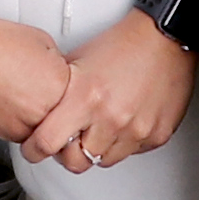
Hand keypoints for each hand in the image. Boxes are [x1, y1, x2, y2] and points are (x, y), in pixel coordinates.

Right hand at [0, 0, 73, 142]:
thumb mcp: (41, 42)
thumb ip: (58, 65)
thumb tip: (64, 76)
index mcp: (61, 83)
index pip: (80, 100)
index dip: (71, 94)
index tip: (65, 91)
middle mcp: (45, 107)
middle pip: (66, 121)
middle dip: (57, 109)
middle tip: (41, 93)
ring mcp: (25, 124)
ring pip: (45, 132)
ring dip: (39, 120)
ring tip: (21, 95)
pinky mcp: (4, 133)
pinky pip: (23, 135)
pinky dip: (19, 123)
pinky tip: (8, 102)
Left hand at [24, 9, 196, 173]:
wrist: (166, 38)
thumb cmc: (124, 44)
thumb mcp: (78, 61)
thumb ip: (60, 91)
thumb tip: (40, 109)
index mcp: (85, 97)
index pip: (47, 142)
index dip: (34, 149)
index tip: (33, 149)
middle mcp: (110, 117)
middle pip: (76, 161)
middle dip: (68, 154)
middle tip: (69, 141)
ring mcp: (135, 130)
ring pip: (105, 160)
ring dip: (98, 147)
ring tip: (101, 124)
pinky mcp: (156, 135)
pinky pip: (132, 152)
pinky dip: (124, 141)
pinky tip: (124, 120)